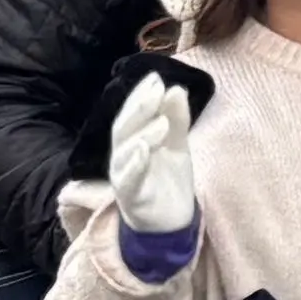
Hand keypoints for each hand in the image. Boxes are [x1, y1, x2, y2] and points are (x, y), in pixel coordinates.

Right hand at [108, 74, 198, 237]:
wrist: (172, 222)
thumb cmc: (169, 180)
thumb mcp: (177, 146)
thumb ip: (176, 120)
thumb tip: (176, 88)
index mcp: (133, 142)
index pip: (132, 115)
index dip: (141, 95)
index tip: (155, 76)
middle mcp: (123, 158)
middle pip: (124, 129)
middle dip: (139, 107)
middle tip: (155, 88)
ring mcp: (124, 178)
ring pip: (123, 153)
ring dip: (141, 134)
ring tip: (160, 121)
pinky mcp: (131, 199)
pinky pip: (128, 181)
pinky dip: (134, 165)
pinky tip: (143, 150)